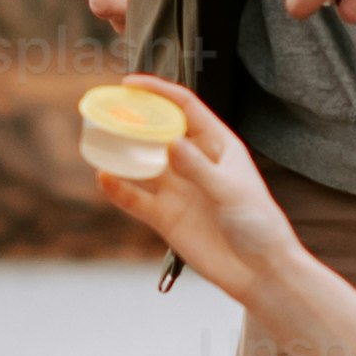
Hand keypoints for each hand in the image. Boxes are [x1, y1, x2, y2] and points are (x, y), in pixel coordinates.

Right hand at [83, 77, 307, 302]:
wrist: (259, 272)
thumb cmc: (258, 225)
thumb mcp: (230, 192)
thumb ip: (199, 168)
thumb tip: (171, 142)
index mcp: (217, 145)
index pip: (184, 107)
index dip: (157, 92)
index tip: (129, 84)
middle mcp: (194, 162)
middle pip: (157, 131)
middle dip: (132, 119)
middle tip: (105, 109)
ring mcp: (178, 189)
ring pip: (141, 163)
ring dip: (120, 152)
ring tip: (96, 139)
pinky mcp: (165, 217)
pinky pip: (135, 199)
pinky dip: (118, 188)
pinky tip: (102, 177)